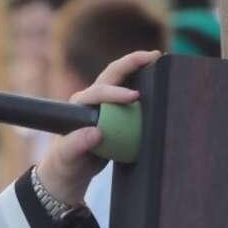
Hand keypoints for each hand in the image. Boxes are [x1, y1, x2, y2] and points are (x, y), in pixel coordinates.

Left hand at [34, 50, 160, 204]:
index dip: (116, 92)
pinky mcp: (115, 113)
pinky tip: (162, 84)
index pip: (99, 92)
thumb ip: (76, 145)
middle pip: (112, 74)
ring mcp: (105, 105)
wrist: (70, 171)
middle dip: (132, 62)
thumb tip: (96, 132)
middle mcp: (91, 99)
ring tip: (162, 61)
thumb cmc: (65, 163)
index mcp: (79, 105)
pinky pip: (132, 96)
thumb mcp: (67, 157)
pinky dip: (147, 87)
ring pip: (123, 80)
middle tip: (155, 56)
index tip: (135, 97)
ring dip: (141, 68)